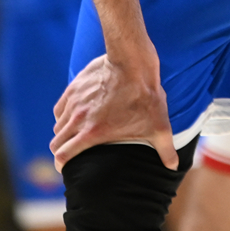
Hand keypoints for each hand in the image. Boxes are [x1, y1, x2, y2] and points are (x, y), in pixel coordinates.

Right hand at [51, 49, 178, 170]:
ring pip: (58, 125)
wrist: (133, 62)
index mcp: (93, 132)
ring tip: (74, 136)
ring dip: (63, 133)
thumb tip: (173, 167)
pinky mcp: (74, 88)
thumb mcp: (159, 126)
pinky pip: (60, 108)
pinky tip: (74, 116)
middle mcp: (78, 119)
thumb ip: (165, 150)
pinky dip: (63, 115)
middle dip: (61, 150)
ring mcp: (74, 102)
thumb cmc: (146, 96)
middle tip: (69, 154)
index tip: (66, 168)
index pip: (63, 155)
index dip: (61, 165)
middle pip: (56, 142)